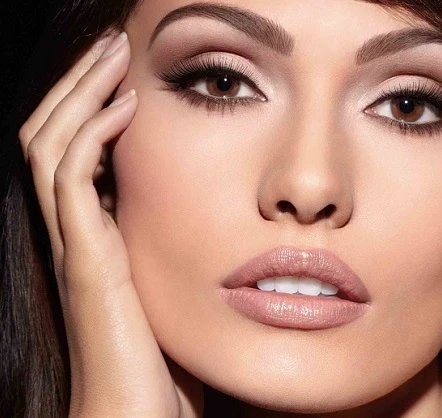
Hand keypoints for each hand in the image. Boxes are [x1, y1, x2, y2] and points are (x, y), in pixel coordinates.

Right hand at [19, 32, 196, 416]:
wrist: (136, 414)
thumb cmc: (161, 356)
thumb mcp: (171, 285)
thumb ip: (176, 246)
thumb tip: (214, 216)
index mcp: (95, 233)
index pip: (76, 149)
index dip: (93, 104)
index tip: (129, 70)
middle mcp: (73, 230)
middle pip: (54, 132)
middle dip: (80, 82)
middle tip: (112, 42)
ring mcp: (71, 241)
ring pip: (50, 142)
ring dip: (80, 91)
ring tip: (113, 53)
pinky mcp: (83, 255)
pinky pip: (71, 175)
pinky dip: (93, 132)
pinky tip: (129, 105)